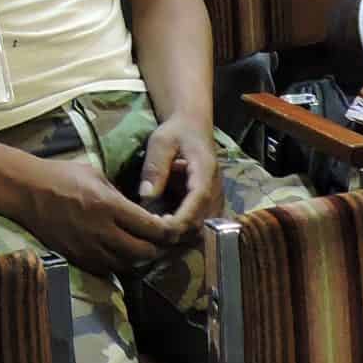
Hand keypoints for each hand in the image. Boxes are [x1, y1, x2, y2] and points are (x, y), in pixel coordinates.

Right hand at [19, 153, 179, 273]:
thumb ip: (119, 195)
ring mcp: (89, 248)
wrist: (27, 191)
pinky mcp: (78, 258)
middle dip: (157, 248)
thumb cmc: (62, 175)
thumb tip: (140, 210)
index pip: (151, 228)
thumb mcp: (96, 174)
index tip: (171, 226)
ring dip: (138, 259)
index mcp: (109, 206)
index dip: (167, 231)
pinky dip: (118, 263)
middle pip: (144, 253)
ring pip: (127, 265)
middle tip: (159, 240)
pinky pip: (107, 269)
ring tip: (140, 248)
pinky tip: (118, 252)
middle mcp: (102, 231)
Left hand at [137, 116, 222, 239]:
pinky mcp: (210, 207)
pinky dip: (183, 232)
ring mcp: (215, 201)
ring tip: (155, 232)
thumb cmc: (176, 132)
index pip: (198, 202)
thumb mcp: (161, 142)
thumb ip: (155, 167)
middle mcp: (215, 191)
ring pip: (202, 230)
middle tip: (150, 232)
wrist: (193, 128)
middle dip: (178, 232)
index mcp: (205, 172)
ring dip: (180, 235)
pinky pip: (200, 227)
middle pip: (202, 222)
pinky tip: (163, 228)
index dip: (180, 219)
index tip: (159, 227)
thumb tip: (146, 196)